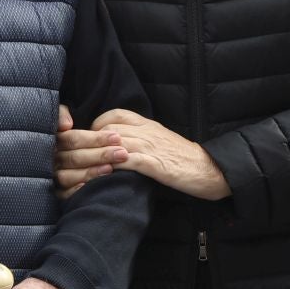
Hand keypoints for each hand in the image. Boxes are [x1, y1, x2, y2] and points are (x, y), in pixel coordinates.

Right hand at [53, 103, 126, 198]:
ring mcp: (52, 176)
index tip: (116, 137)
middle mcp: (51, 159)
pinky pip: (64, 194)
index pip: (73, 139)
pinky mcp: (55, 192)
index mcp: (53, 140)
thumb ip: (61, 113)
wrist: (55, 152)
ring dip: (91, 172)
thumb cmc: (66, 131)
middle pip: (75, 158)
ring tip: (111, 168)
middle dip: (100, 155)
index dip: (95, 139)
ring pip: (69, 176)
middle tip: (122, 153)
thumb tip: (66, 125)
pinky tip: (93, 186)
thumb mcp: (60, 114)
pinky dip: (77, 191)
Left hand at [88, 109, 229, 200]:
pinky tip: (102, 173)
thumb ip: (139, 137)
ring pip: (113, 143)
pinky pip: (127, 161)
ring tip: (82, 166)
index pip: (114, 115)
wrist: (211, 169)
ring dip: (95, 154)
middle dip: (89, 141)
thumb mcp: (159, 140)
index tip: (90, 140)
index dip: (96, 126)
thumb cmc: (183, 158)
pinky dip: (112, 166)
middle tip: (79, 155)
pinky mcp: (155, 165)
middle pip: (107, 128)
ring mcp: (150, 148)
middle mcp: (147, 132)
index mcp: (147, 124)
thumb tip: (115, 141)